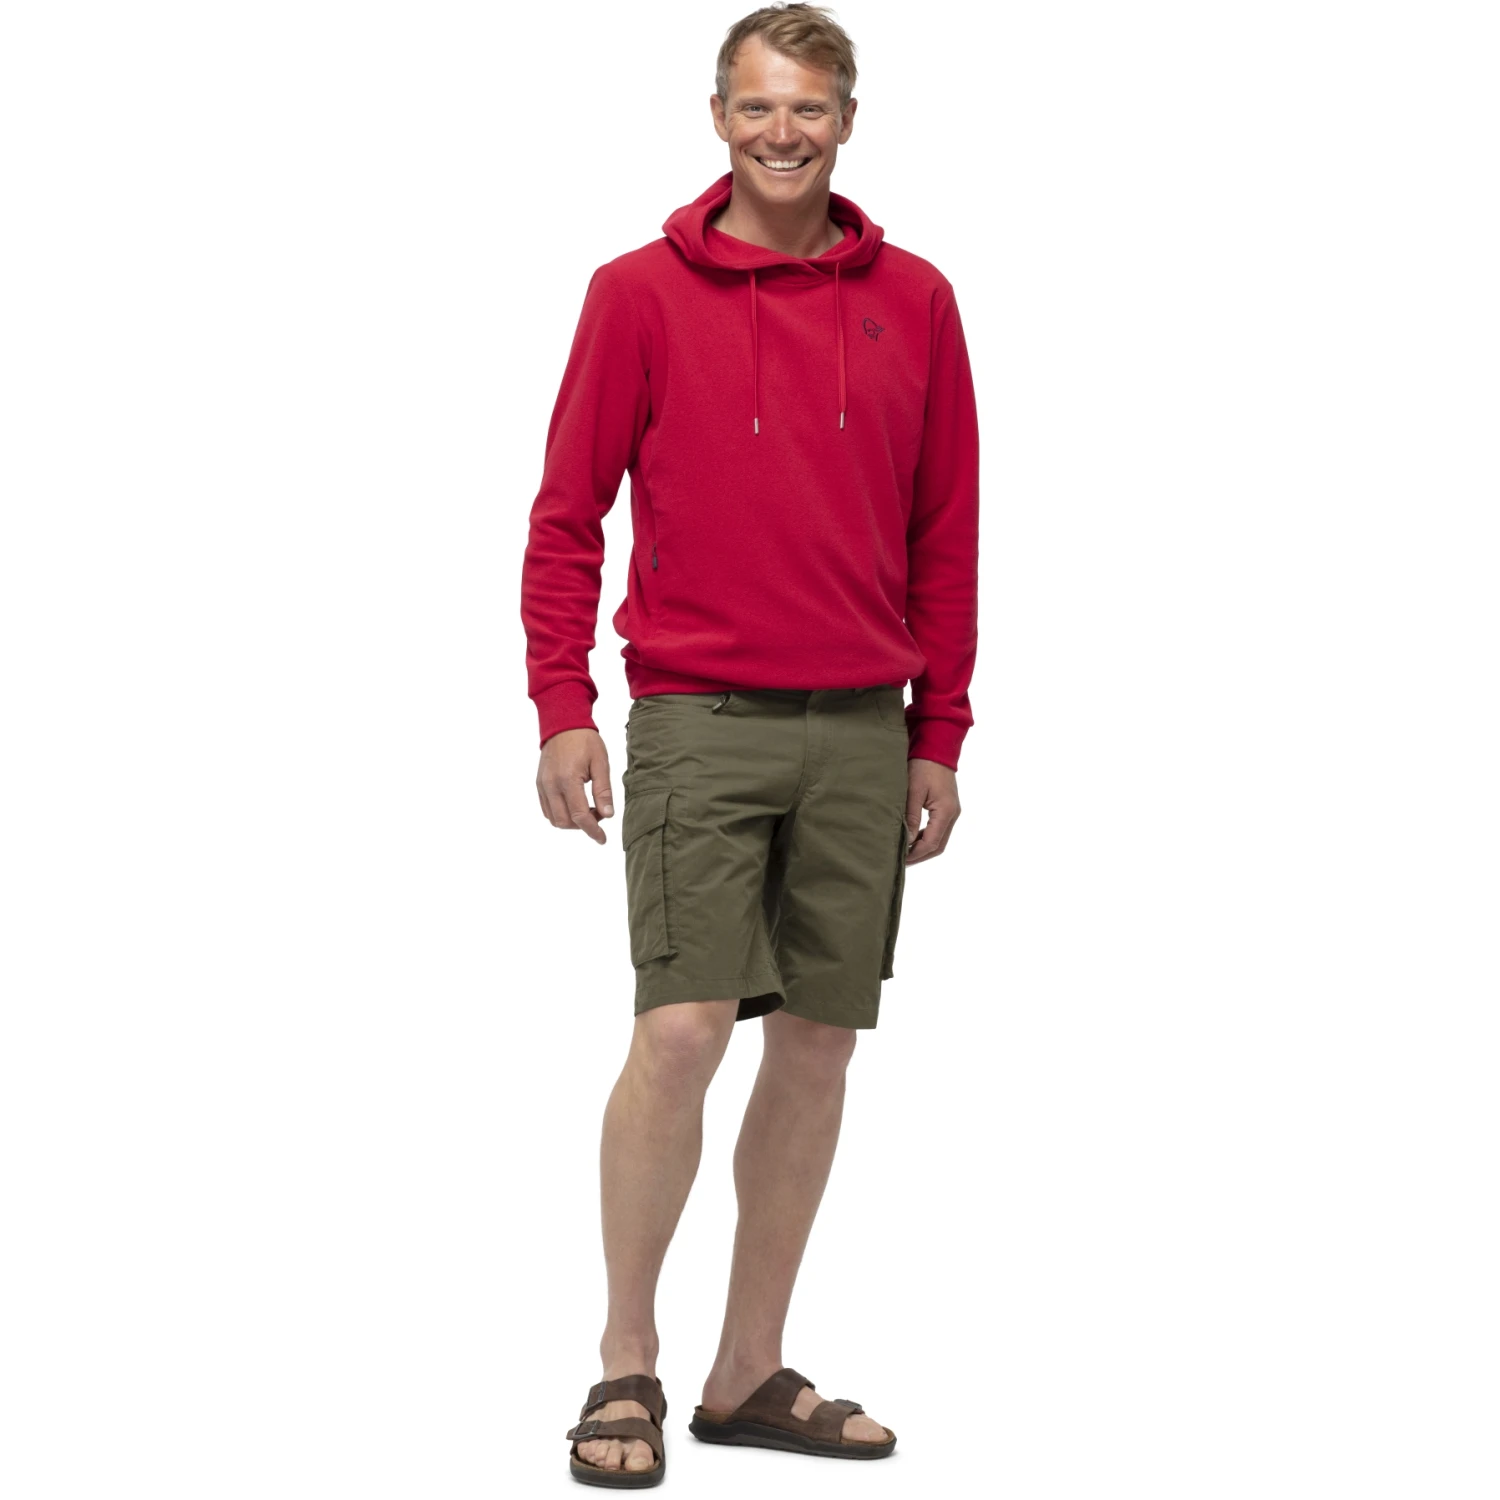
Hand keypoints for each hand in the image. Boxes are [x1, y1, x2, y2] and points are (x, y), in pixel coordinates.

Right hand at [536, 727, 613, 844]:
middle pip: (565, 821)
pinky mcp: (539, 784)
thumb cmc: (584, 740)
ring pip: (554, 818)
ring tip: (587, 808)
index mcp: (568, 780)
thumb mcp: (601, 763)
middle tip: (598, 813)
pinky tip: (574, 804)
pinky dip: (560, 813)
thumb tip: (608, 814)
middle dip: (583, 825)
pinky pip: (547, 809)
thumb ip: (603, 791)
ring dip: (571, 821)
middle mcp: (551, 785)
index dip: (593, 830)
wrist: (562, 724)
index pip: (580, 816)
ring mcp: (542, 785)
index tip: (603, 839)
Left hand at [905, 758, 959, 863]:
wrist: (937, 747)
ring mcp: (952, 811)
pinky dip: (926, 837)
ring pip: (939, 839)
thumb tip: (906, 840)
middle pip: (938, 845)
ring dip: (923, 847)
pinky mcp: (947, 807)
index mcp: (946, 812)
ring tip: (904, 851)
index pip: (932, 843)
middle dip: (920, 855)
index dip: (916, 854)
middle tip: (901, 861)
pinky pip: (938, 829)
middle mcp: (952, 814)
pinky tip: (912, 837)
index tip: (900, 859)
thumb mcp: (913, 791)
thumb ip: (910, 817)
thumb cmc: (924, 766)